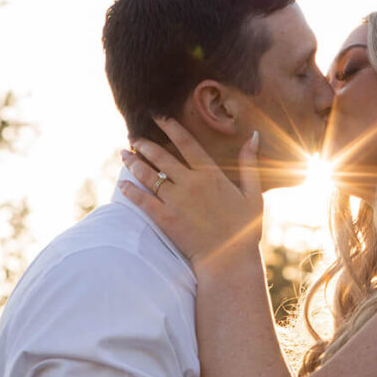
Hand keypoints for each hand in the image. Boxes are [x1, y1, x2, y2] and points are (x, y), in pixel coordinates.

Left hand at [119, 117, 262, 270]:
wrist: (230, 259)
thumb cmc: (245, 229)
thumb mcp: (253, 194)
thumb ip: (249, 164)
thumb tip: (253, 136)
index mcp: (210, 174)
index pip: (186, 142)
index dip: (170, 126)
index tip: (157, 117)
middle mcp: (190, 183)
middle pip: (161, 156)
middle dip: (144, 145)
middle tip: (133, 138)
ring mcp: (176, 201)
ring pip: (148, 175)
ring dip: (134, 163)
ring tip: (124, 155)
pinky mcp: (165, 219)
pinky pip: (142, 200)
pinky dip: (130, 191)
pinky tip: (122, 184)